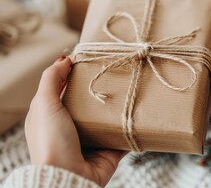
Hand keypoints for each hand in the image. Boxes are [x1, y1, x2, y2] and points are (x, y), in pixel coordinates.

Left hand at [25, 56, 125, 185]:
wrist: (69, 177)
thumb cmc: (52, 141)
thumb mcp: (44, 105)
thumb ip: (51, 79)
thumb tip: (64, 59)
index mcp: (53, 116)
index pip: (65, 90)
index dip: (76, 75)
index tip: (92, 61)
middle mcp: (72, 127)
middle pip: (89, 102)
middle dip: (102, 89)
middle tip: (116, 74)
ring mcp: (92, 140)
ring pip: (108, 118)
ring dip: (119, 108)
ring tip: (131, 91)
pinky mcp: (110, 150)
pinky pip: (124, 136)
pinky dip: (133, 128)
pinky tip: (142, 115)